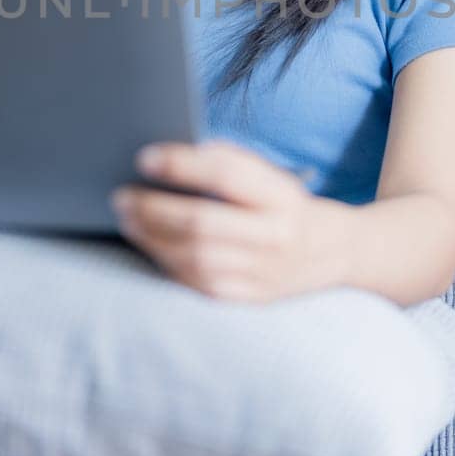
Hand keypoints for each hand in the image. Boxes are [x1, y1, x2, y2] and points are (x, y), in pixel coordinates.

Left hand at [109, 138, 343, 303]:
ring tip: (128, 219)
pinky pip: (200, 283)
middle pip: (202, 224)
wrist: (332, 251)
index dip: (182, 166)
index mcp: (281, 197)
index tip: (145, 157)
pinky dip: (169, 262)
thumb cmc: (284, 203)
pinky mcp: (251, 298)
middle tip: (121, 196)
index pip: (226, 176)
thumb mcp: (270, 175)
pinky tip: (152, 245)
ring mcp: (264, 273)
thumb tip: (169, 157)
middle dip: (154, 209)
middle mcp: (275, 237)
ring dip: (152, 238)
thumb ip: (228, 163)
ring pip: (195, 258)